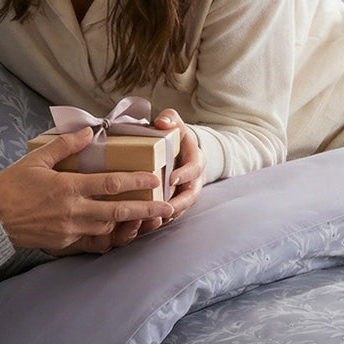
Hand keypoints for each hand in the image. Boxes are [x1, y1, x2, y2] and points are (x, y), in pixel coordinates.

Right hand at [0, 127, 171, 253]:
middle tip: (168, 208)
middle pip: (118, 212)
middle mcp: (74, 212)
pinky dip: (106, 237)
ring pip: (108, 228)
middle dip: (146, 210)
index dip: (137, 181)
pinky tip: (116, 232)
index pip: (112, 184)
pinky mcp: (63, 244)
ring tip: (145, 217)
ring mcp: (70, 231)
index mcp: (69, 188)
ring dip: (127, 223)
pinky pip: (92, 243)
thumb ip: (64, 146)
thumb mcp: (35, 160)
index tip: (156, 178)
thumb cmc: (9, 188)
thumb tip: (88, 131)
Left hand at [126, 107, 206, 238]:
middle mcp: (195, 179)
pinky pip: (172, 214)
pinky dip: (161, 220)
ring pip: (182, 208)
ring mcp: (186, 192)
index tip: (171, 178)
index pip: (195, 168)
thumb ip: (170, 119)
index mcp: (196, 159)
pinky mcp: (176, 201)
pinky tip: (147, 224)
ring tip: (154, 220)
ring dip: (170, 215)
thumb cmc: (174, 135)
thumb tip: (162, 122)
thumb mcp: (174, 122)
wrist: (178, 149)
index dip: (185, 174)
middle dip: (179, 203)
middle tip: (165, 209)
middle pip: (192, 195)